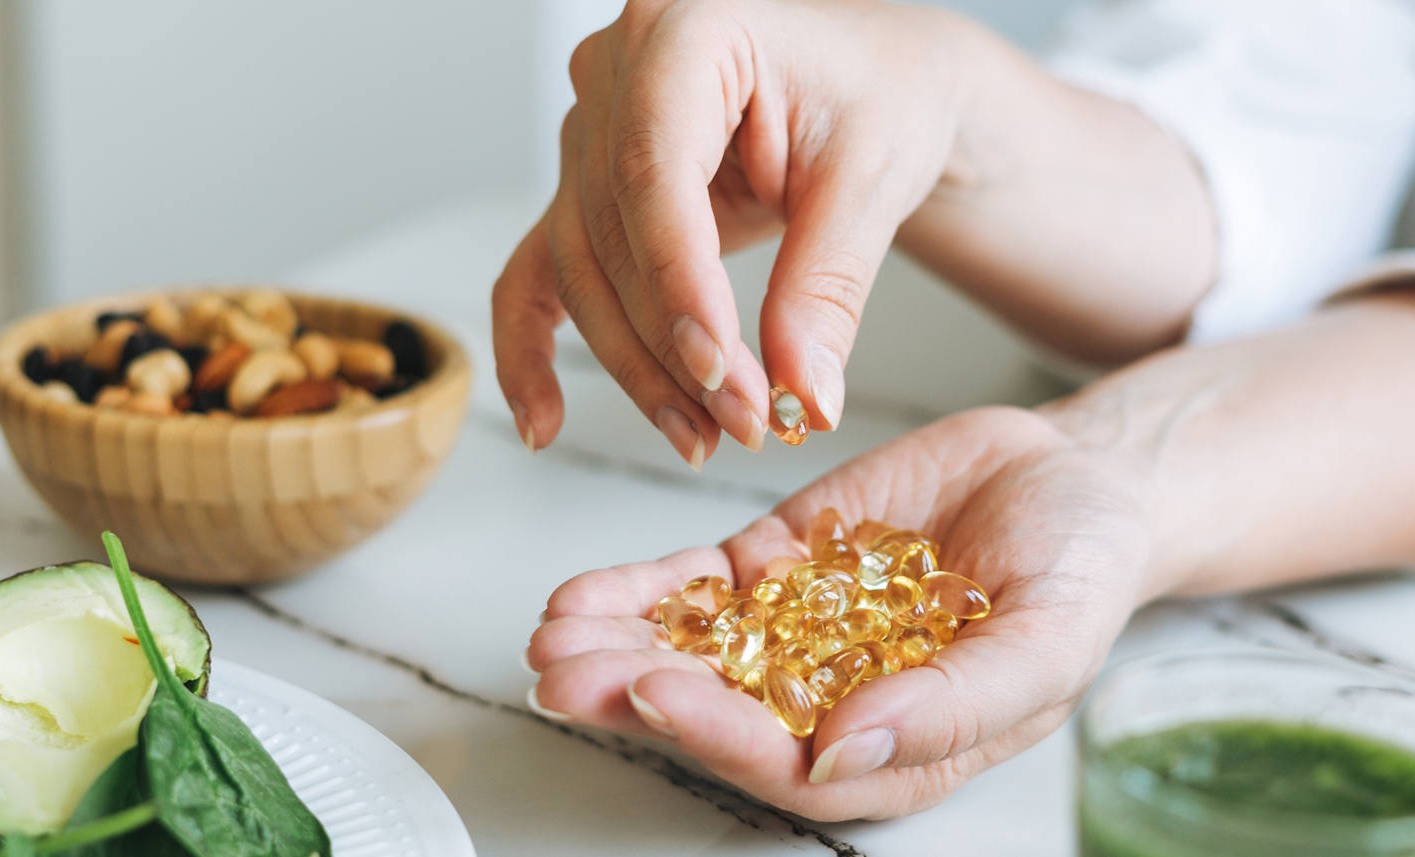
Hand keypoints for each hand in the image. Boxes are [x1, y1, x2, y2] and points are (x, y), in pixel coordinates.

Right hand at [491, 0, 970, 466]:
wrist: (879, 87)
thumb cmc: (881, 96)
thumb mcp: (873, 182)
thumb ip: (827, 287)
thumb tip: (804, 395)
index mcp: (686, 29)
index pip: (654, 172)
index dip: (678, 283)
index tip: (720, 369)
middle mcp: (617, 70)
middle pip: (613, 234)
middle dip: (675, 345)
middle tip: (745, 422)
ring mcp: (592, 129)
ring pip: (583, 270)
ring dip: (638, 366)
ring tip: (705, 435)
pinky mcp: (588, 188)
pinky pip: (540, 271)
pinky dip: (533, 347)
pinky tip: (544, 420)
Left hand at [526, 406, 1151, 819]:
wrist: (1075, 477)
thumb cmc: (1083, 570)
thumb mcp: (1047, 641)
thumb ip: (954, 705)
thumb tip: (845, 756)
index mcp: (895, 744)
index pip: (791, 763)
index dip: (720, 736)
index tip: (656, 695)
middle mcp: (834, 698)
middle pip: (719, 712)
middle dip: (634, 694)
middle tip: (564, 675)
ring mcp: (800, 630)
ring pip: (694, 651)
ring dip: (618, 647)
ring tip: (552, 636)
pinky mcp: (781, 565)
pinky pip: (699, 586)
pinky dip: (640, 591)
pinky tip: (582, 596)